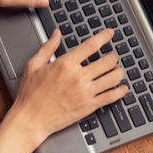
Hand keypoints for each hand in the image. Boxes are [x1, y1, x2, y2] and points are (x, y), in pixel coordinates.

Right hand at [9, 28, 127, 146]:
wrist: (30, 119)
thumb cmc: (30, 95)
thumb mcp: (33, 65)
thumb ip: (47, 47)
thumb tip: (56, 34)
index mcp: (65, 64)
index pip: (91, 45)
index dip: (104, 36)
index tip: (109, 33)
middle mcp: (78, 77)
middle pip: (107, 61)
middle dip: (112, 56)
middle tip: (112, 56)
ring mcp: (85, 92)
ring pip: (113, 78)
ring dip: (119, 72)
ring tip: (117, 71)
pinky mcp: (89, 106)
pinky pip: (111, 97)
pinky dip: (120, 91)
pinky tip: (122, 88)